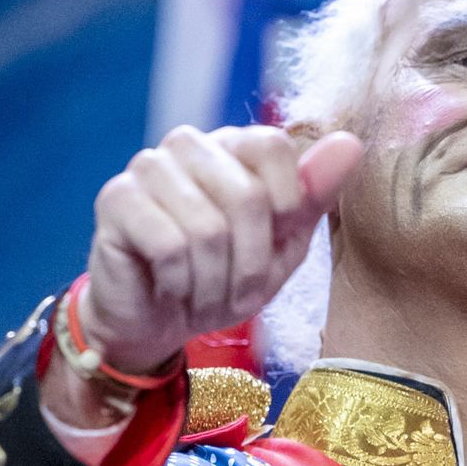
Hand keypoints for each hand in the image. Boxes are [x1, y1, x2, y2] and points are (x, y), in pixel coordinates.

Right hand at [60, 123, 363, 389]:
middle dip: (250, 264)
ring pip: (208, 229)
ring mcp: (148, 167)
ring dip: (214, 282)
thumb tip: (350, 143)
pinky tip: (170, 288)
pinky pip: (169, 246)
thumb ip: (314, 195)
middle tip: (235, 290)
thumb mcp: (283, 245)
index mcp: (233, 145)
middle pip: (246, 196)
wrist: (158, 323)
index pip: (274, 146)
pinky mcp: (116, 199)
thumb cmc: (224, 279)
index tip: (273, 244)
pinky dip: (180, 284)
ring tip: (202, 293)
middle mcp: (188, 143)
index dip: (286, 208)